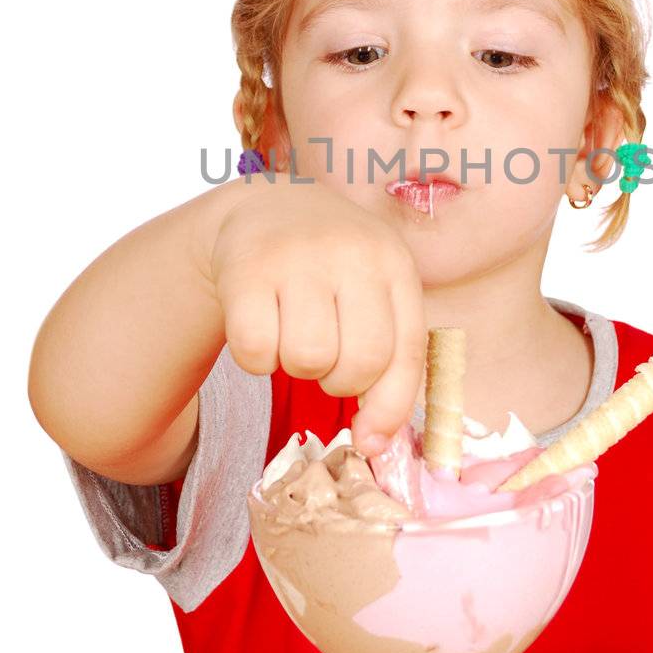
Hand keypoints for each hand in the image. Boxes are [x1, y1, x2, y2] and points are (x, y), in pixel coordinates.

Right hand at [209, 174, 426, 455]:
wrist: (265, 207)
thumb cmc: (332, 270)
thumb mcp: (374, 297)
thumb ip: (388, 367)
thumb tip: (372, 444)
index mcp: (395, 264)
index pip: (406, 353)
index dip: (389, 409)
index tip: (369, 438)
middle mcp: (353, 252)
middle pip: (359, 362)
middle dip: (340, 381)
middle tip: (325, 359)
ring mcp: (298, 256)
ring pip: (307, 359)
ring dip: (296, 367)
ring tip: (294, 335)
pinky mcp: (246, 267)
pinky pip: (255, 351)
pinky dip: (255, 359)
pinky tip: (261, 327)